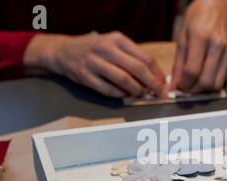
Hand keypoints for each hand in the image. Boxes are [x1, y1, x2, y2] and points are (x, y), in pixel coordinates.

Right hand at [24, 32, 166, 97]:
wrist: (62, 51)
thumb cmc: (93, 49)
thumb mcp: (113, 45)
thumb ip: (131, 58)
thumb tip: (153, 76)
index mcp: (117, 39)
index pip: (144, 57)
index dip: (157, 73)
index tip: (164, 84)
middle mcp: (106, 48)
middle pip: (137, 69)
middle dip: (152, 84)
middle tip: (160, 94)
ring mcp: (94, 62)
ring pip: (124, 80)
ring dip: (136, 91)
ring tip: (141, 94)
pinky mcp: (85, 76)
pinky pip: (108, 90)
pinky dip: (120, 95)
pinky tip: (125, 95)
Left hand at [171, 0, 226, 92]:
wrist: (218, 6)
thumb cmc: (197, 17)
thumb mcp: (182, 36)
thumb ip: (178, 62)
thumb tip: (174, 83)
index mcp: (201, 37)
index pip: (192, 71)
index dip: (183, 84)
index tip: (177, 87)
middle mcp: (216, 46)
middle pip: (206, 81)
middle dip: (193, 91)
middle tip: (185, 89)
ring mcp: (226, 52)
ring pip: (216, 84)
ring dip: (203, 90)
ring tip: (193, 85)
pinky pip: (222, 78)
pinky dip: (211, 83)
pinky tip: (202, 78)